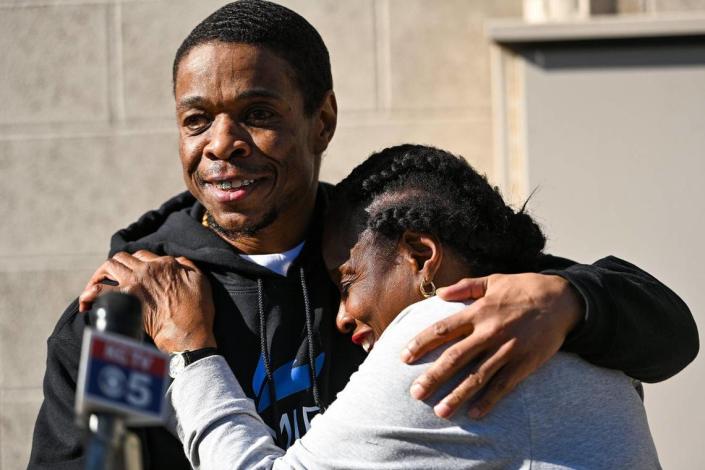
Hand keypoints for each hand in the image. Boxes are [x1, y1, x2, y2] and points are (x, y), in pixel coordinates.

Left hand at [78, 250, 215, 352]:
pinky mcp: (124, 300)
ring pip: (108, 267)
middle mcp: (146, 269)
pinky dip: (89, 295)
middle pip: (122, 258)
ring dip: (99, 274)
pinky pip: (99, 292)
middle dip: (113, 265)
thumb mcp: (200, 280)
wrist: (188, 333)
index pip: (143, 255)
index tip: (133, 272)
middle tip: (109, 277)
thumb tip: (176, 261)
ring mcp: (133, 283)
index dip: (136, 262)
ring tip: (94, 286)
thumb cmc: (197, 311)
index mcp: (165, 263)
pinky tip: (85, 302)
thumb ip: (187, 265)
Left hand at [401, 273, 582, 418]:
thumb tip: (439, 293)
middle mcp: (489, 332)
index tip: (404, 357)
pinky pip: (503, 386)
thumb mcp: (493, 280)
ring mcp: (507, 350)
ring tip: (439, 411)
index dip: (421, 343)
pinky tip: (474, 414)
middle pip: (455, 357)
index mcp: (478, 312)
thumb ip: (465, 287)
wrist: (563, 299)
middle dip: (433, 376)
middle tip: (415, 393)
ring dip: (457, 395)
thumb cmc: (524, 288)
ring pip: (477, 377)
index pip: (442, 329)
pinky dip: (489, 401)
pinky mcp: (524, 363)